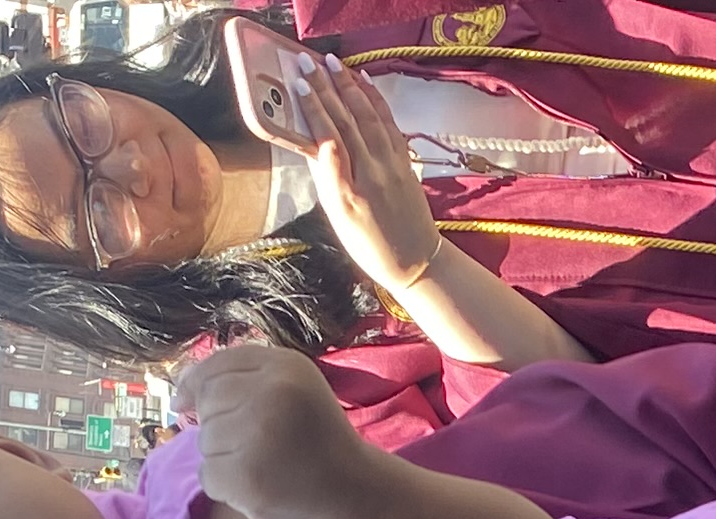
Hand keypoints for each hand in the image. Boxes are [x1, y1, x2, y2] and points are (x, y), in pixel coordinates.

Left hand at [174, 340, 383, 518]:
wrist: (356, 496)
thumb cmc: (319, 442)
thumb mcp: (295, 390)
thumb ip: (245, 379)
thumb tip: (180, 394)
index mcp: (285, 368)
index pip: (217, 366)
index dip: (195, 384)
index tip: (184, 401)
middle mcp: (272, 395)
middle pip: (207, 404)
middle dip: (220, 426)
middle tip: (259, 446)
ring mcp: (258, 436)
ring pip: (205, 442)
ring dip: (225, 459)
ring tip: (265, 467)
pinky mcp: (247, 477)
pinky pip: (208, 476)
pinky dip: (226, 488)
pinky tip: (258, 488)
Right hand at [259, 50, 445, 298]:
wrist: (417, 261)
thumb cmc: (371, 245)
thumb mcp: (341, 219)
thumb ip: (329, 178)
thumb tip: (315, 142)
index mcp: (352, 187)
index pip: (330, 135)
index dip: (313, 107)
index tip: (297, 82)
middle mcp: (374, 169)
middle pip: (347, 118)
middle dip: (326, 86)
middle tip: (306, 60)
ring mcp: (393, 163)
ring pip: (369, 115)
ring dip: (349, 85)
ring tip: (332, 62)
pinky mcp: (406, 161)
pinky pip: (389, 122)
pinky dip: (375, 99)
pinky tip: (364, 82)